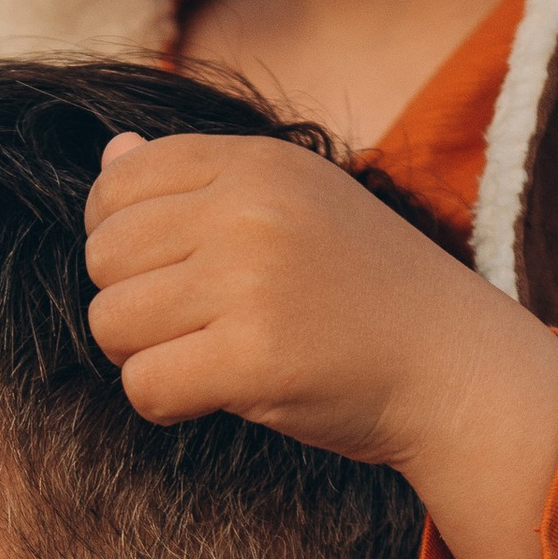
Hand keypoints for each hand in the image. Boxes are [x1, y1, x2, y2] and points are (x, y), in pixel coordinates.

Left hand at [83, 133, 557, 558]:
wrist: (454, 365)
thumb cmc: (365, 291)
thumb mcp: (296, 203)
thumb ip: (203, 180)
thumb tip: (111, 154)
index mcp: (257, 164)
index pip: (118, 185)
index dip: (120, 241)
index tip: (171, 275)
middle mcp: (249, 210)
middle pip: (103, 257)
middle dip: (131, 303)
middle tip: (193, 327)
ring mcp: (252, 282)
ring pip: (112, 324)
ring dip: (145, 356)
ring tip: (207, 357)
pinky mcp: (254, 358)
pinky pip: (143, 385)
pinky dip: (165, 404)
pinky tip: (213, 395)